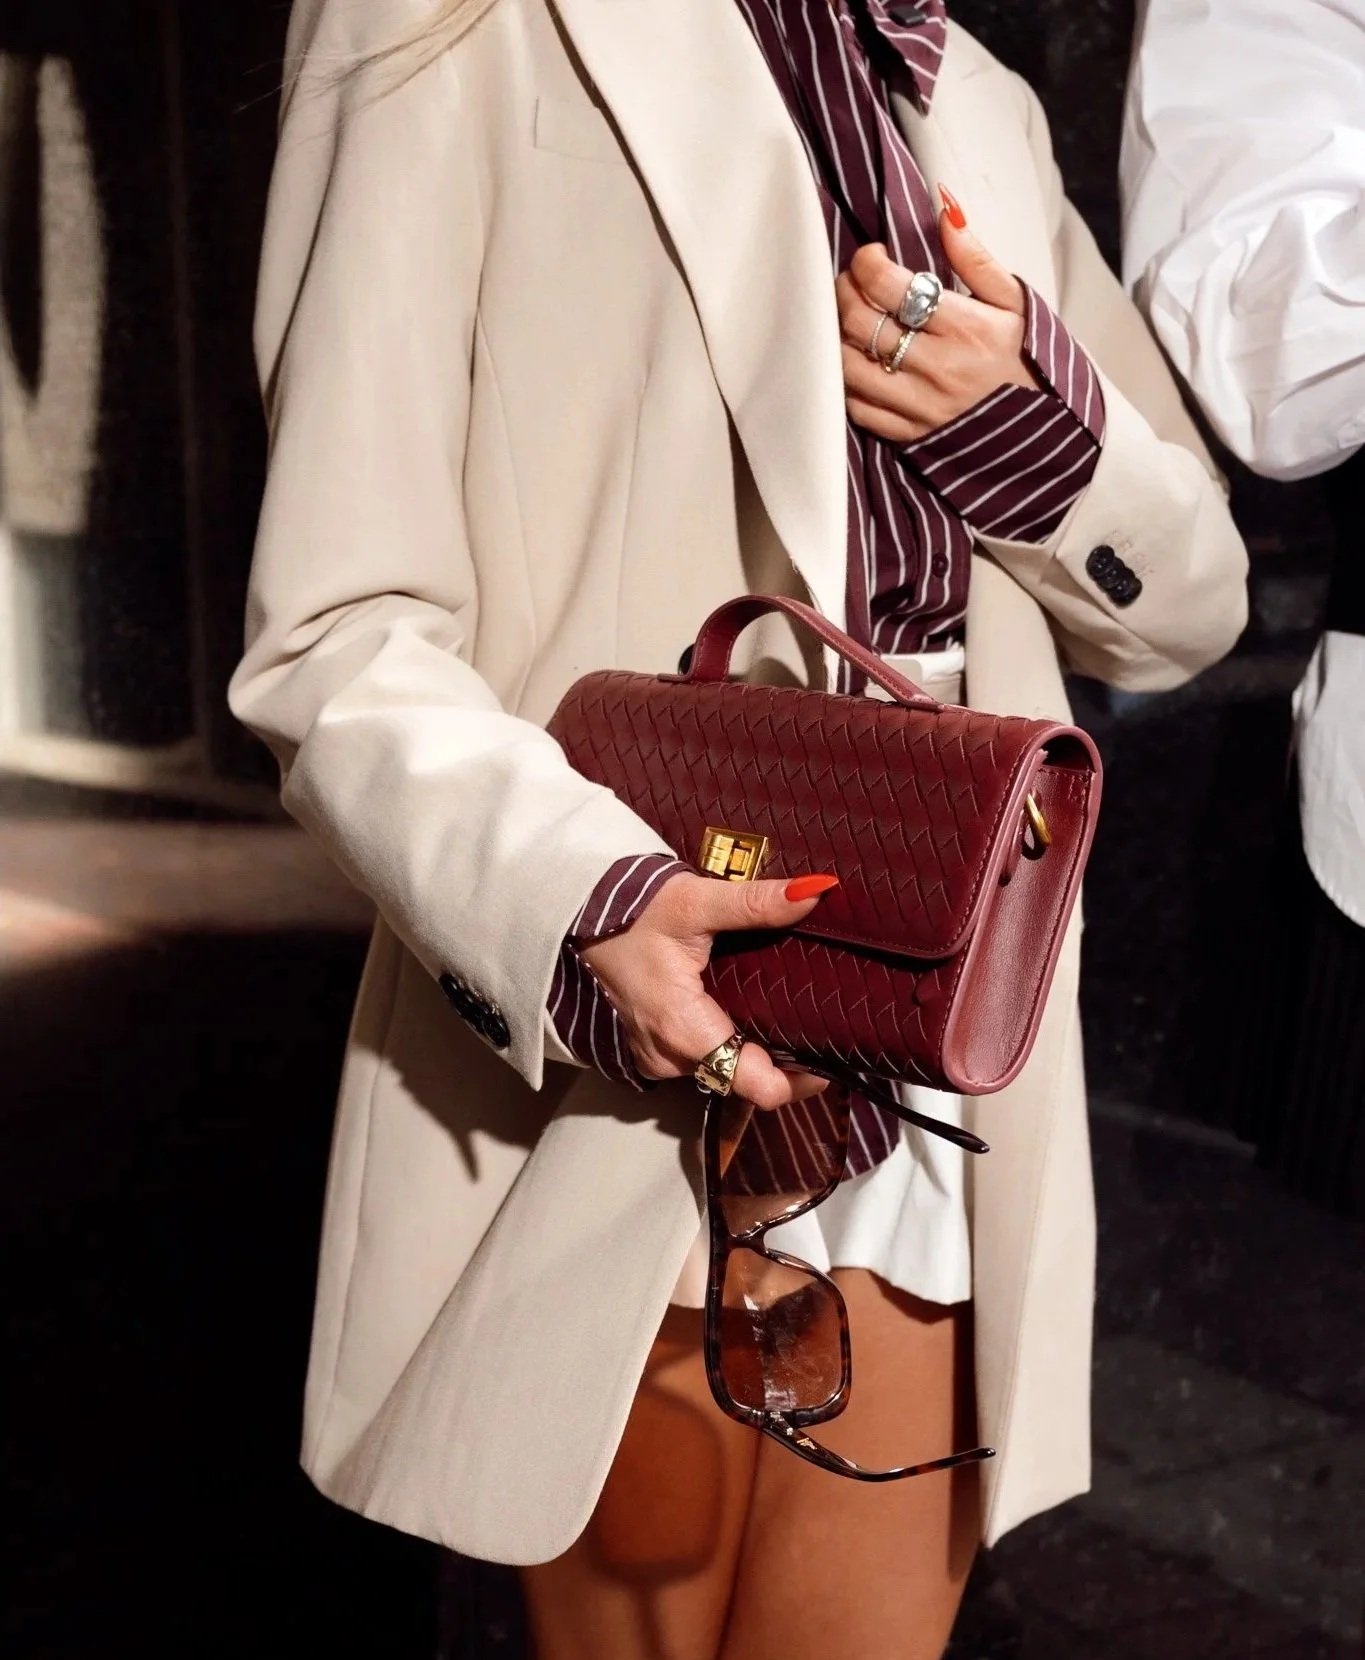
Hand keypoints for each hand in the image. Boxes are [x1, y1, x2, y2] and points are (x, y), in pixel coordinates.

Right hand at [581, 872, 835, 1108]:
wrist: (572, 919)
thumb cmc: (629, 913)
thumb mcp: (693, 902)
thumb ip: (753, 903)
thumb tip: (813, 894)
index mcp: (684, 1030)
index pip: (758, 1087)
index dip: (800, 1079)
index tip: (828, 1053)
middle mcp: (670, 1058)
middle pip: (745, 1080)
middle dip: (782, 1062)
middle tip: (817, 1028)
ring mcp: (657, 1059)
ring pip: (723, 1072)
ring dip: (752, 1052)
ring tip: (785, 1014)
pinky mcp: (651, 1051)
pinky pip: (701, 1061)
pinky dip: (725, 1043)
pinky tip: (743, 1012)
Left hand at [836, 188, 1039, 442]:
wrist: (1043, 433)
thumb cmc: (1024, 359)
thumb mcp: (1014, 302)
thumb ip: (975, 257)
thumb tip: (945, 208)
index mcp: (964, 327)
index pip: (889, 286)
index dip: (866, 263)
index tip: (871, 256)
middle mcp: (937, 368)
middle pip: (859, 323)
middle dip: (844, 292)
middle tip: (851, 283)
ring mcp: (919, 406)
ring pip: (848, 367)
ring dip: (838, 337)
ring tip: (850, 321)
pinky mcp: (907, 436)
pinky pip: (856, 408)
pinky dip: (847, 382)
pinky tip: (857, 363)